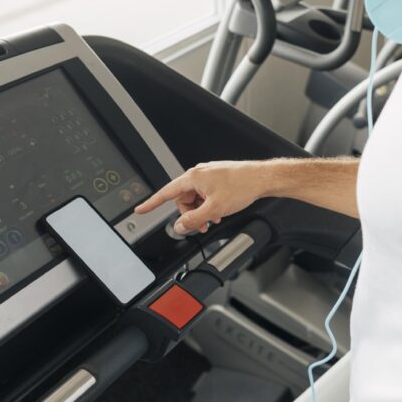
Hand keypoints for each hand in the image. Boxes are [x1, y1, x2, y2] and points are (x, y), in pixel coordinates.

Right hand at [135, 160, 271, 235]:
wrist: (261, 179)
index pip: (166, 193)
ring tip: (214, 219)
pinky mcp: (217, 179)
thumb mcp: (214, 209)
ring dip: (201, 211)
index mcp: (193, 178)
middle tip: (201, 225)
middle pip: (183, 200)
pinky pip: (205, 195)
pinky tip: (219, 212)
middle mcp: (198, 174)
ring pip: (195, 199)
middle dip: (190, 214)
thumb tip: (180, 226)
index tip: (140, 209)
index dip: (152, 203)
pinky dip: (209, 206)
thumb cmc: (241, 186)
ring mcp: (208, 176)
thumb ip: (194, 220)